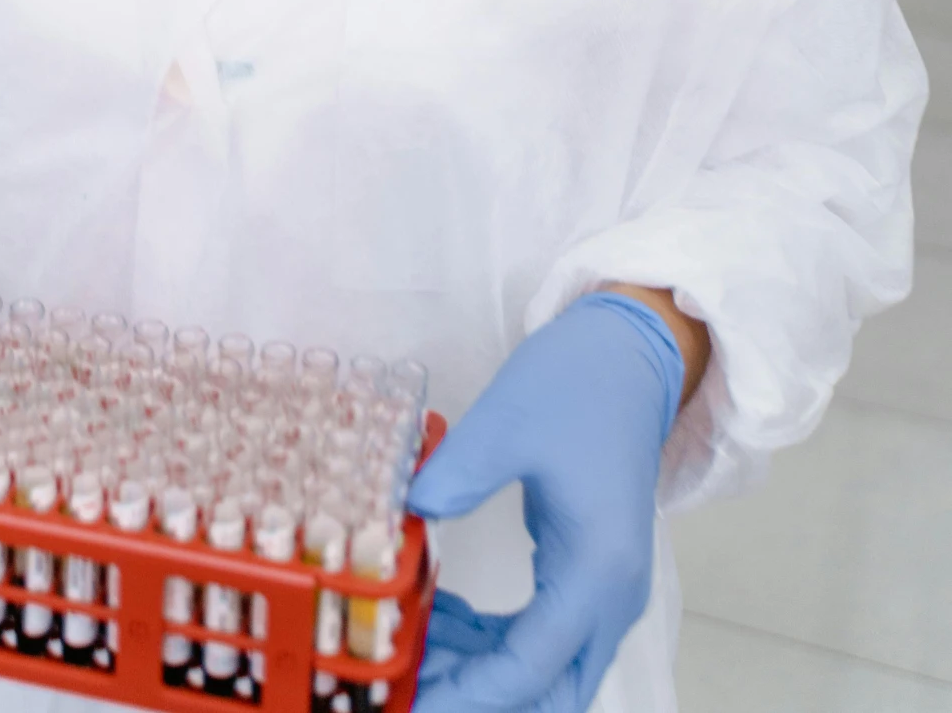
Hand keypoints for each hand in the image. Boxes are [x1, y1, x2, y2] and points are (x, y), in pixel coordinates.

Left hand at [407, 294, 684, 711]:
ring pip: (547, 671)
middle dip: (478, 696)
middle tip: (408, 680)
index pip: (532, 668)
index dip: (471, 696)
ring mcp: (606, 591)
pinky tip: (444, 616)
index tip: (414, 699)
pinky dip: (495, 643)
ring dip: (483, 672)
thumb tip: (403, 515)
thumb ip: (455, 474)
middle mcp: (612, 597)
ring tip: (412, 645)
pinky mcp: (591, 576)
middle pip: (549, 691)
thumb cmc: (577, 383)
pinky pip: (544, 638)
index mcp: (597, 570)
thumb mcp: (506, 421)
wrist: (630, 354)